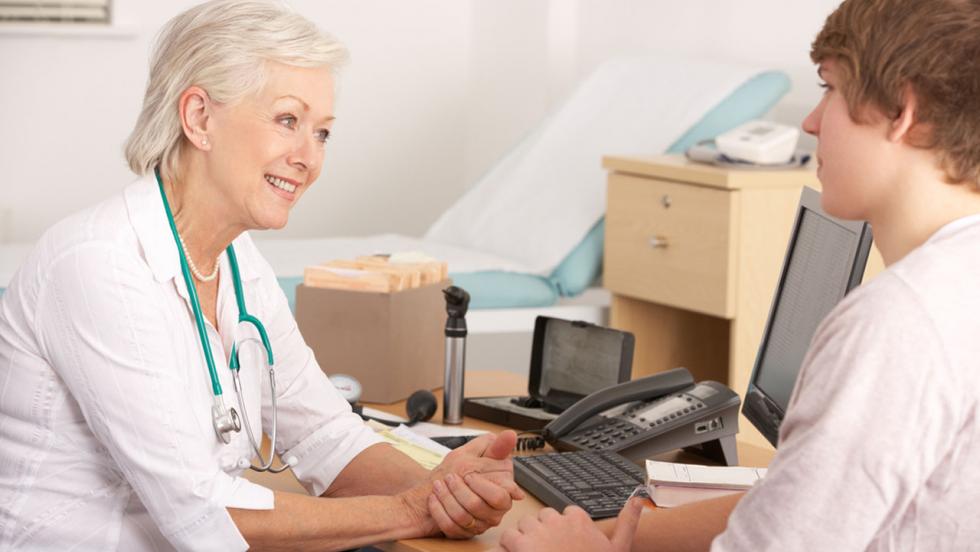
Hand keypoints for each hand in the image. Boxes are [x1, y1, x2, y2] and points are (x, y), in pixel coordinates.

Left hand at [427, 431, 524, 537]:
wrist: (437, 486)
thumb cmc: (458, 471)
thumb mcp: (474, 453)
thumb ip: (494, 446)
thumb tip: (511, 435)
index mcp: (502, 493)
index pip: (500, 496)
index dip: (482, 485)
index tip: (468, 474)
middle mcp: (493, 512)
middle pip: (478, 506)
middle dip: (460, 490)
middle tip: (450, 477)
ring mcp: (478, 524)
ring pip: (462, 516)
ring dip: (446, 498)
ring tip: (438, 485)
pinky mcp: (461, 533)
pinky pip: (449, 526)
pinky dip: (438, 510)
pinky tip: (433, 498)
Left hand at [494, 498, 643, 551]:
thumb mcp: (618, 548)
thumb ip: (627, 522)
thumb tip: (638, 500)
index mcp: (579, 519)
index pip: (563, 515)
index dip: (561, 532)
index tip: (564, 547)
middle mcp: (558, 520)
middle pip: (541, 519)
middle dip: (541, 534)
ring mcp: (538, 531)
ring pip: (522, 526)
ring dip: (523, 541)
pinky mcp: (520, 545)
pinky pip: (506, 539)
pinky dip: (507, 550)